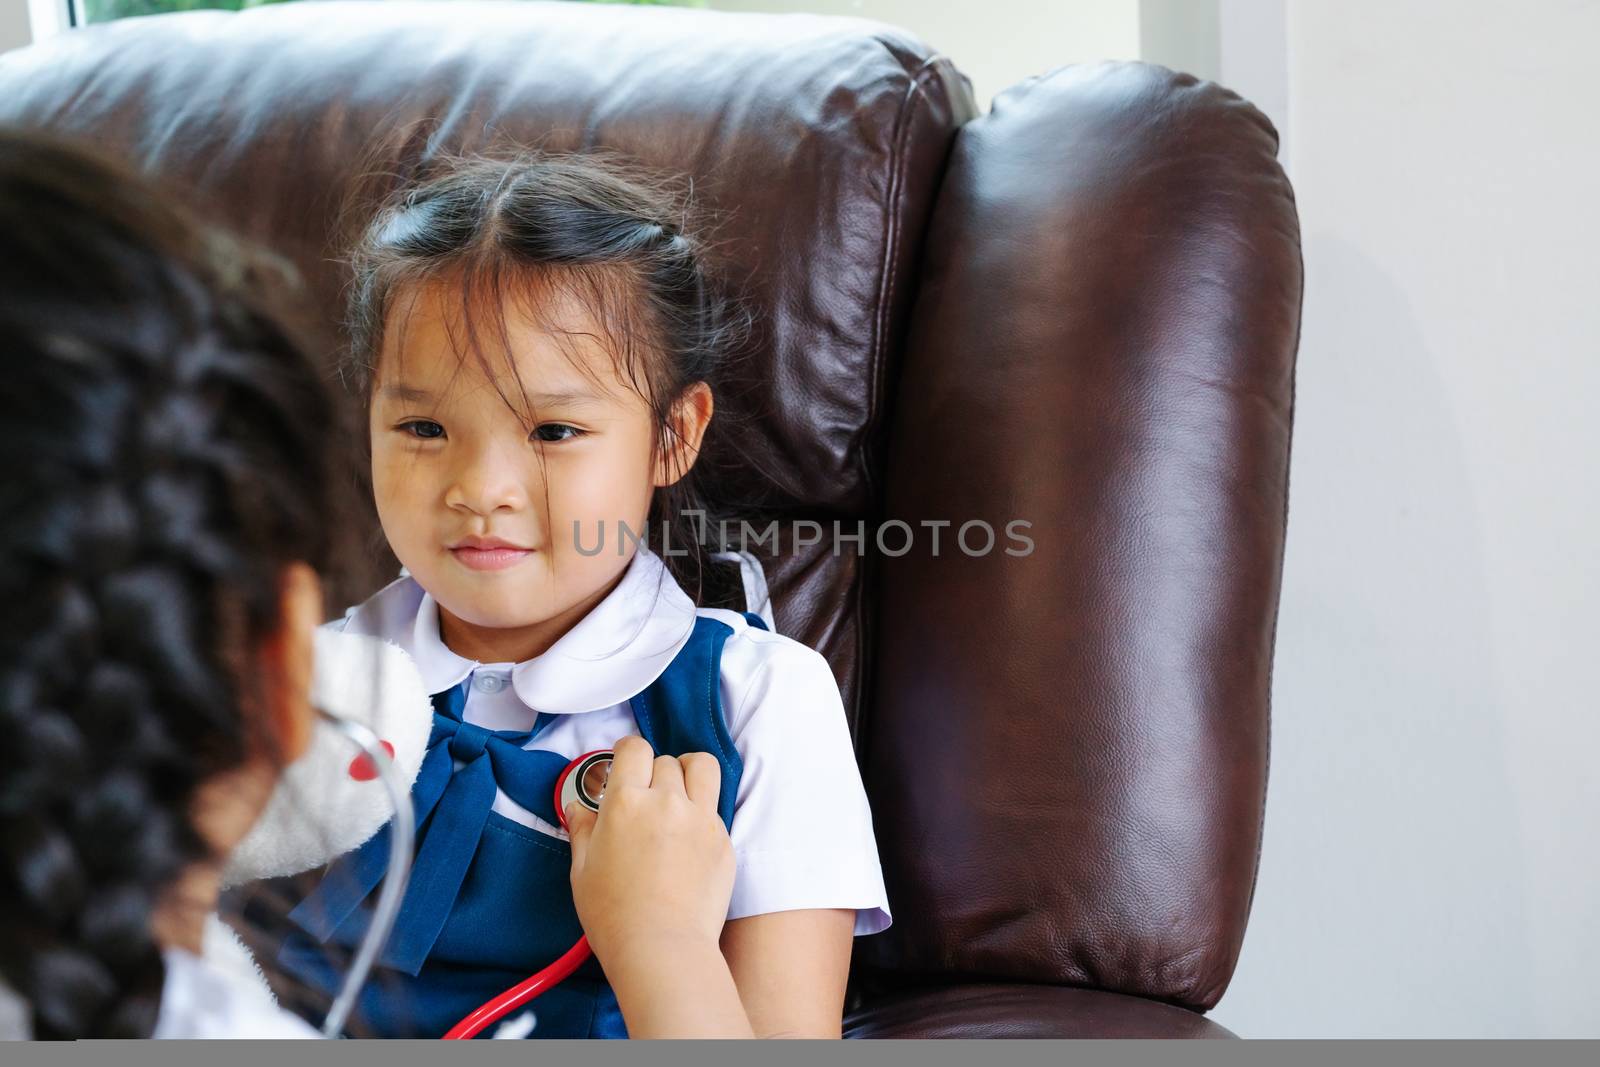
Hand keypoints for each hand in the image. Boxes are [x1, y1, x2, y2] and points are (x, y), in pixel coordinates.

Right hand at [564, 735, 734, 961]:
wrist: (662, 948)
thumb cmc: (615, 916)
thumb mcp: (582, 871)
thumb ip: (582, 831)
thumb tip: (578, 810)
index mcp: (626, 803)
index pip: (634, 749)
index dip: (628, 752)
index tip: (626, 764)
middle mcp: (666, 801)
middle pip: (666, 761)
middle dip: (654, 772)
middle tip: (647, 796)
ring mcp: (701, 818)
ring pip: (703, 767)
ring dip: (690, 772)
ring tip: (680, 793)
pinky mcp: (723, 839)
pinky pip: (715, 807)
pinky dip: (703, 811)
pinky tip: (690, 835)